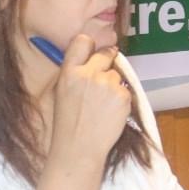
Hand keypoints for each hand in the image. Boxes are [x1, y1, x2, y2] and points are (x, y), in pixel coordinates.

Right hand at [43, 34, 130, 170]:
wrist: (79, 148)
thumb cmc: (68, 124)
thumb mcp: (62, 93)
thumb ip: (75, 74)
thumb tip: (89, 60)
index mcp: (69, 72)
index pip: (82, 41)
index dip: (90, 45)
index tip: (92, 52)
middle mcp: (88, 73)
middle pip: (105, 53)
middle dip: (107, 60)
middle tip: (104, 76)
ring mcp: (108, 83)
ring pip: (117, 74)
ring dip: (114, 84)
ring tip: (102, 105)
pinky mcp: (123, 95)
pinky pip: (126, 89)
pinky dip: (122, 99)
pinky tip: (110, 112)